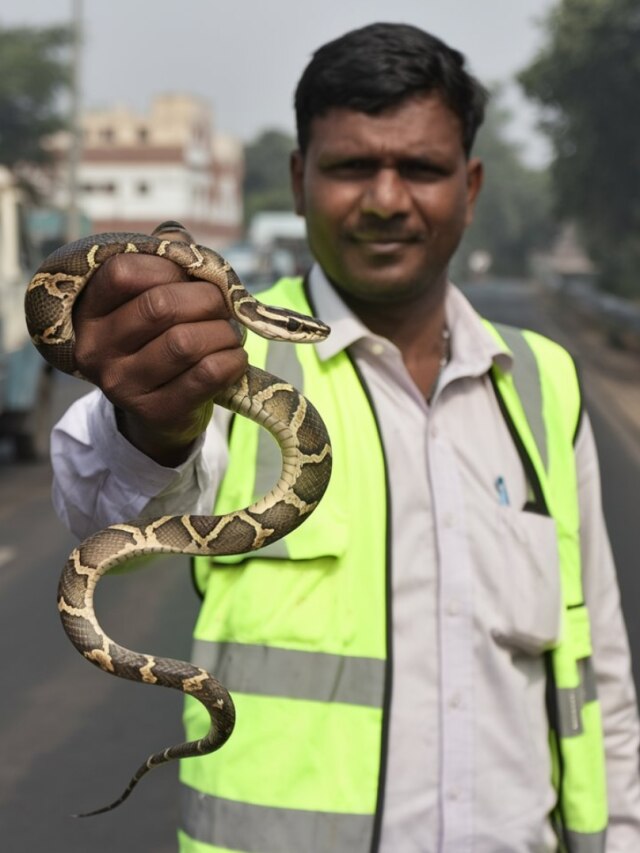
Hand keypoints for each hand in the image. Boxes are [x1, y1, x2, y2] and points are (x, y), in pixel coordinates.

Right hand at [72, 231, 247, 465]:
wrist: (158, 414)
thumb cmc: (158, 343)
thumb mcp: (146, 303)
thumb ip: (161, 263)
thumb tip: (178, 235)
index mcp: (88, 313)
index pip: (122, 272)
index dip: (168, 266)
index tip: (190, 276)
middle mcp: (96, 350)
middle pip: (160, 306)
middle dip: (206, 299)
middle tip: (222, 306)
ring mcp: (123, 386)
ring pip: (186, 342)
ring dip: (223, 331)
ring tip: (229, 333)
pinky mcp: (156, 412)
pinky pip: (207, 374)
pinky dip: (232, 359)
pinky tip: (234, 357)